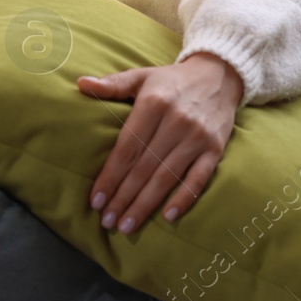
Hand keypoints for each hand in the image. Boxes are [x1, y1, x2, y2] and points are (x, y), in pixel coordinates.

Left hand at [78, 52, 244, 233]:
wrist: (220, 75)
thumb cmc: (172, 81)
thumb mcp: (142, 76)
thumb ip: (112, 84)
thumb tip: (80, 83)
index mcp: (154, 103)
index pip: (127, 147)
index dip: (110, 176)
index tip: (95, 200)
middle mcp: (177, 121)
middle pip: (144, 167)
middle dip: (123, 197)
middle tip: (107, 221)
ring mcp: (197, 137)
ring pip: (167, 177)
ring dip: (145, 205)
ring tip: (126, 226)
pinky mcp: (215, 148)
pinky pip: (199, 178)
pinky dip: (184, 198)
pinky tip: (167, 216)